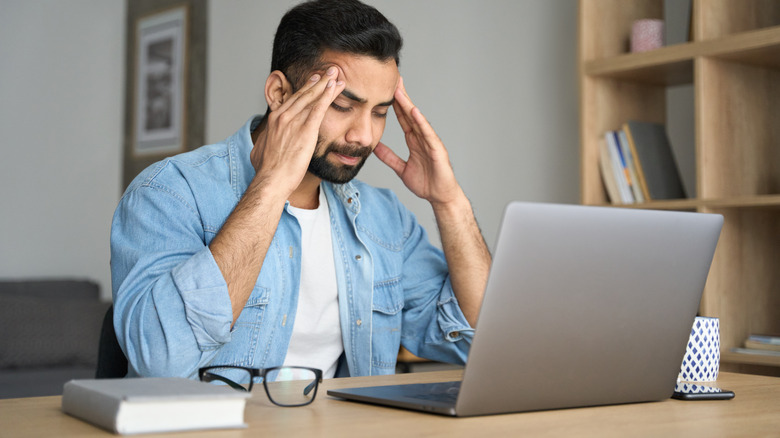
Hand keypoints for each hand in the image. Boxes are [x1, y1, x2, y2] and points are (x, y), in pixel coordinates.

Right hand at [252, 67, 344, 196]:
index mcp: (274, 118)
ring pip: (313, 97)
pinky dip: (328, 95)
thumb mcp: (259, 150)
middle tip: (329, 71)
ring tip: (336, 74)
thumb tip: (261, 143)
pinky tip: (335, 87)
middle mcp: (283, 116)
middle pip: (304, 94)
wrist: (272, 179)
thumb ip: (263, 141)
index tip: (314, 80)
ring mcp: (294, 121)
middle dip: (318, 80)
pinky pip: (319, 108)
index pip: (293, 99)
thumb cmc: (267, 170)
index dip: (305, 89)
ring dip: (326, 84)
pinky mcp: (305, 130)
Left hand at [374, 77, 462, 206]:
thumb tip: (375, 148)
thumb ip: (389, 157)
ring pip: (417, 120)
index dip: (394, 104)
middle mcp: (422, 137)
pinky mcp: (437, 150)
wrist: (440, 196)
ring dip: (408, 105)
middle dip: (401, 97)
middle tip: (393, 79)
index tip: (385, 90)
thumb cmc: (426, 183)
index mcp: (414, 140)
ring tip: (399, 91)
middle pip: (410, 113)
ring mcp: (430, 142)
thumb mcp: (401, 169)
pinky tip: (414, 112)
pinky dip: (421, 122)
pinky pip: (428, 134)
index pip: (402, 118)